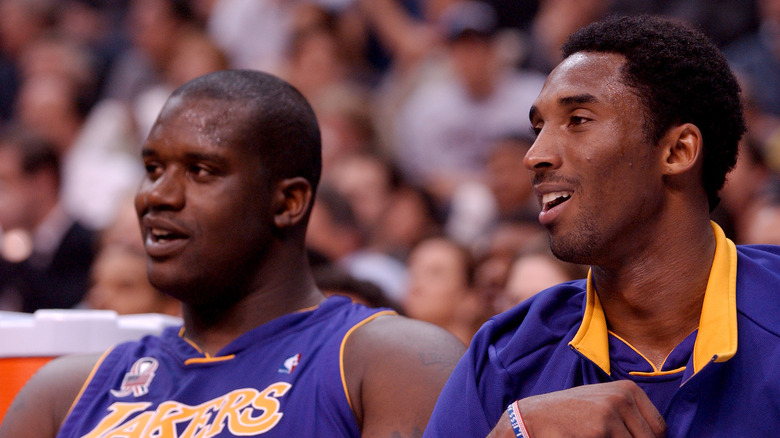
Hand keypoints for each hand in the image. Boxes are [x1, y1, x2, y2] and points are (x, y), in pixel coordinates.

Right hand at [488, 381, 665, 436]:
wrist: (533, 417)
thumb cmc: (571, 413)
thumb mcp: (603, 402)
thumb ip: (630, 414)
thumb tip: (659, 437)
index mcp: (627, 390)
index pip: (659, 428)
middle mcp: (621, 398)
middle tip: (605, 437)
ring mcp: (610, 414)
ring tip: (594, 437)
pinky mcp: (599, 431)